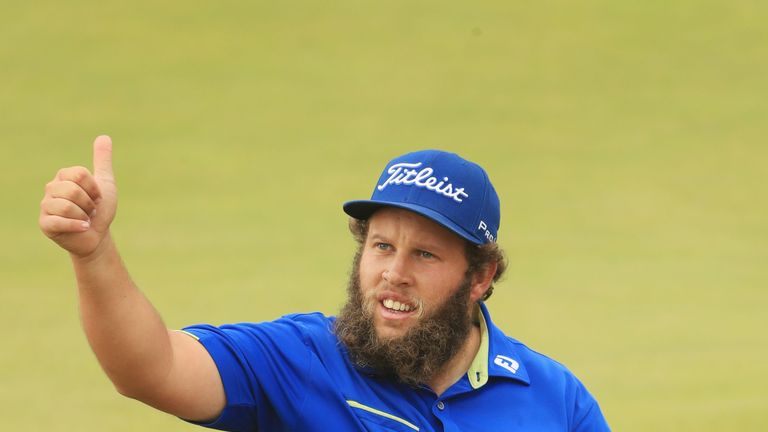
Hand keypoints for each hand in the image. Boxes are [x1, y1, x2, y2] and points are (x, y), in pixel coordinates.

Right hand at [39, 135, 117, 257]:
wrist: (98, 235)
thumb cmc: (99, 209)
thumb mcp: (105, 182)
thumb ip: (102, 160)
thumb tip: (104, 136)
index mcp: (64, 176)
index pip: (80, 174)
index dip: (95, 188)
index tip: (96, 197)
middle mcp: (51, 188)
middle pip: (73, 190)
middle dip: (89, 203)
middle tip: (90, 210)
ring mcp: (46, 206)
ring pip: (66, 205)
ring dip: (83, 215)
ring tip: (84, 218)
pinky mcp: (45, 223)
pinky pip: (60, 220)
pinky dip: (77, 225)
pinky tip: (83, 227)